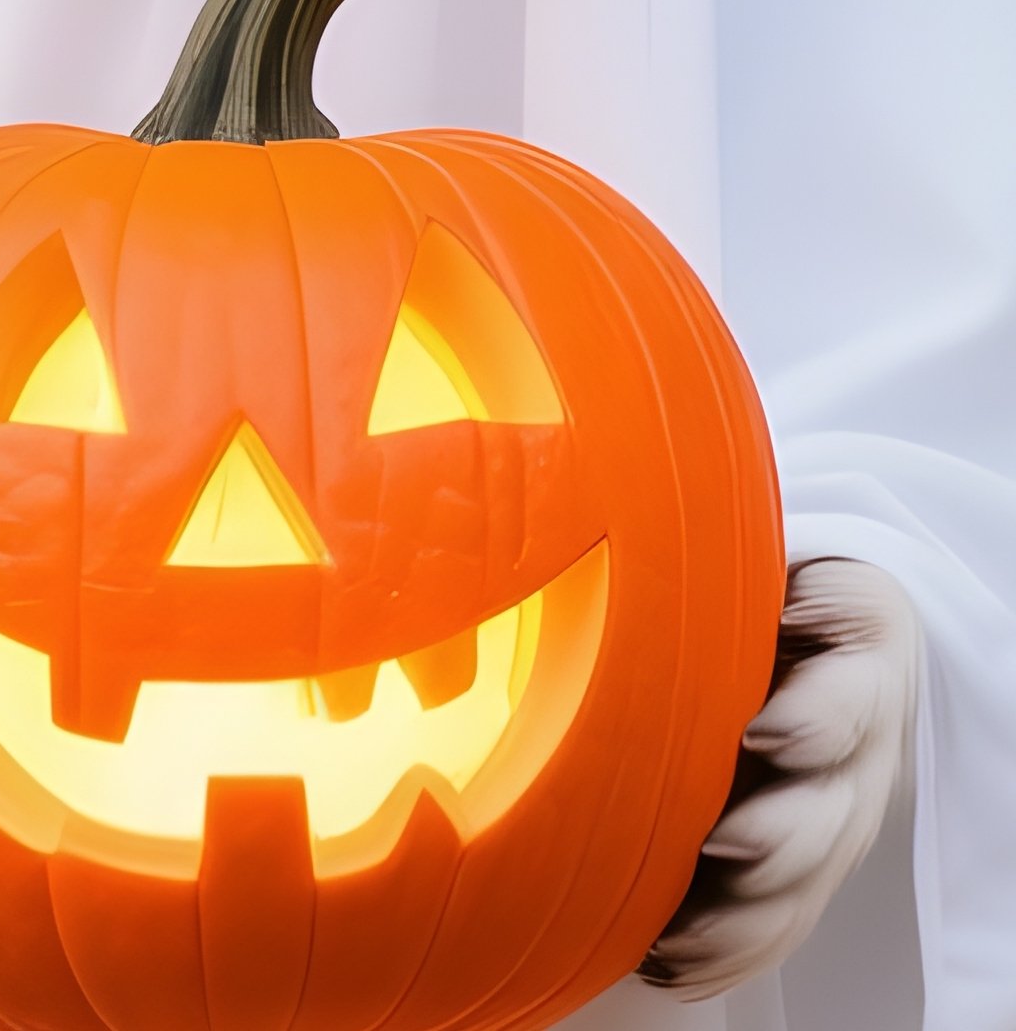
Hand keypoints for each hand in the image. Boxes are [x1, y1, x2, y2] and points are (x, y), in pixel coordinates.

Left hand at [640, 557, 917, 999]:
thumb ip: (700, 542)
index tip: (766, 730)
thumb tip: (604, 490)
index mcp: (849, 649)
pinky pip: (778, 921)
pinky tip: (668, 965)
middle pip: (832, 806)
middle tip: (724, 845)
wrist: (795, 617)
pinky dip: (728, 952)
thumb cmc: (751, 574)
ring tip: (674, 940)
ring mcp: (831, 806)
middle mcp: (853, 744)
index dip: (816, 716)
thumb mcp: (747, 547)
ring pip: (807, 881)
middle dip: (782, 837)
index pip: (851, 688)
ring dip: (745, 918)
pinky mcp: (802, 858)